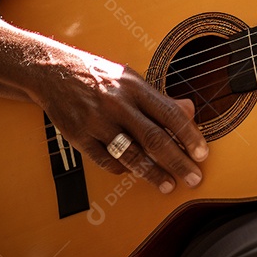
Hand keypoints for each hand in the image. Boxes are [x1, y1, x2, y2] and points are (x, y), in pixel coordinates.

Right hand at [34, 51, 207, 192]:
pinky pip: (106, 160)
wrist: (53, 71)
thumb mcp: (131, 78)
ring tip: (168, 185)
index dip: (189, 135)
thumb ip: (160, 98)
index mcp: (134, 87)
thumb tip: (190, 110)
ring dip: (152, 173)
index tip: (203, 154)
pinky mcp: (79, 136)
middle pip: (154, 138)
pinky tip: (133, 172)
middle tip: (194, 177)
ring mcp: (97, 121)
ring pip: (130, 154)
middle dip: (177, 161)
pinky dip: (122, 169)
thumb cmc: (98, 75)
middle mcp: (117, 104)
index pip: (169, 114)